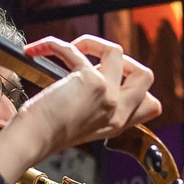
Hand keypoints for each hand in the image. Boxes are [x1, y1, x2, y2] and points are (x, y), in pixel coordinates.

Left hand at [0, 35, 160, 183]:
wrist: (33, 140)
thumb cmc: (47, 134)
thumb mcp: (83, 125)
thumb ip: (98, 106)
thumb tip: (97, 73)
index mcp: (117, 123)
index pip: (151, 104)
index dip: (135, 86)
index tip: (112, 79)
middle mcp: (118, 111)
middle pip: (146, 76)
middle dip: (124, 60)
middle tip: (99, 62)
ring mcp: (109, 95)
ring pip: (116, 51)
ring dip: (91, 43)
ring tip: (70, 49)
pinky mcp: (91, 82)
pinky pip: (77, 49)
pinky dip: (54, 44)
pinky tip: (39, 49)